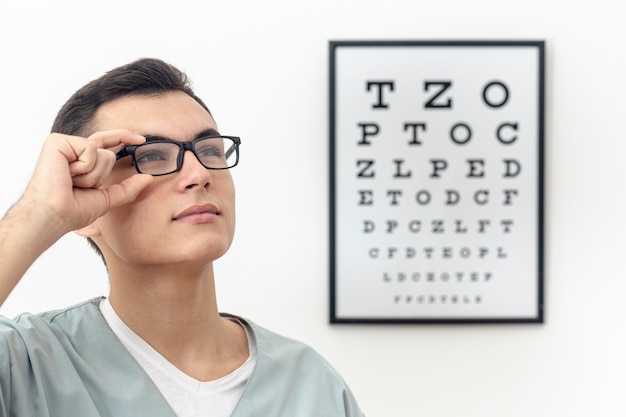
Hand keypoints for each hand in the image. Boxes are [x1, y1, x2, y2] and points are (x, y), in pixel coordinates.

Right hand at [21, 129, 153, 233]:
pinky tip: (67, 175)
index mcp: (81, 162)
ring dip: (92, 175)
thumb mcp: (106, 199)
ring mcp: (65, 145)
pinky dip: (84, 167)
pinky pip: (89, 149)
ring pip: (101, 153)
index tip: (142, 140)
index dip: (124, 138)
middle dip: (100, 176)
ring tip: (71, 183)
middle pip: (108, 154)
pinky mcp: (57, 141)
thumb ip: (127, 188)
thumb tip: (148, 178)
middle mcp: (73, 151)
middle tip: (79, 187)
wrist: (54, 215)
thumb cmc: (71, 210)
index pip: (107, 144)